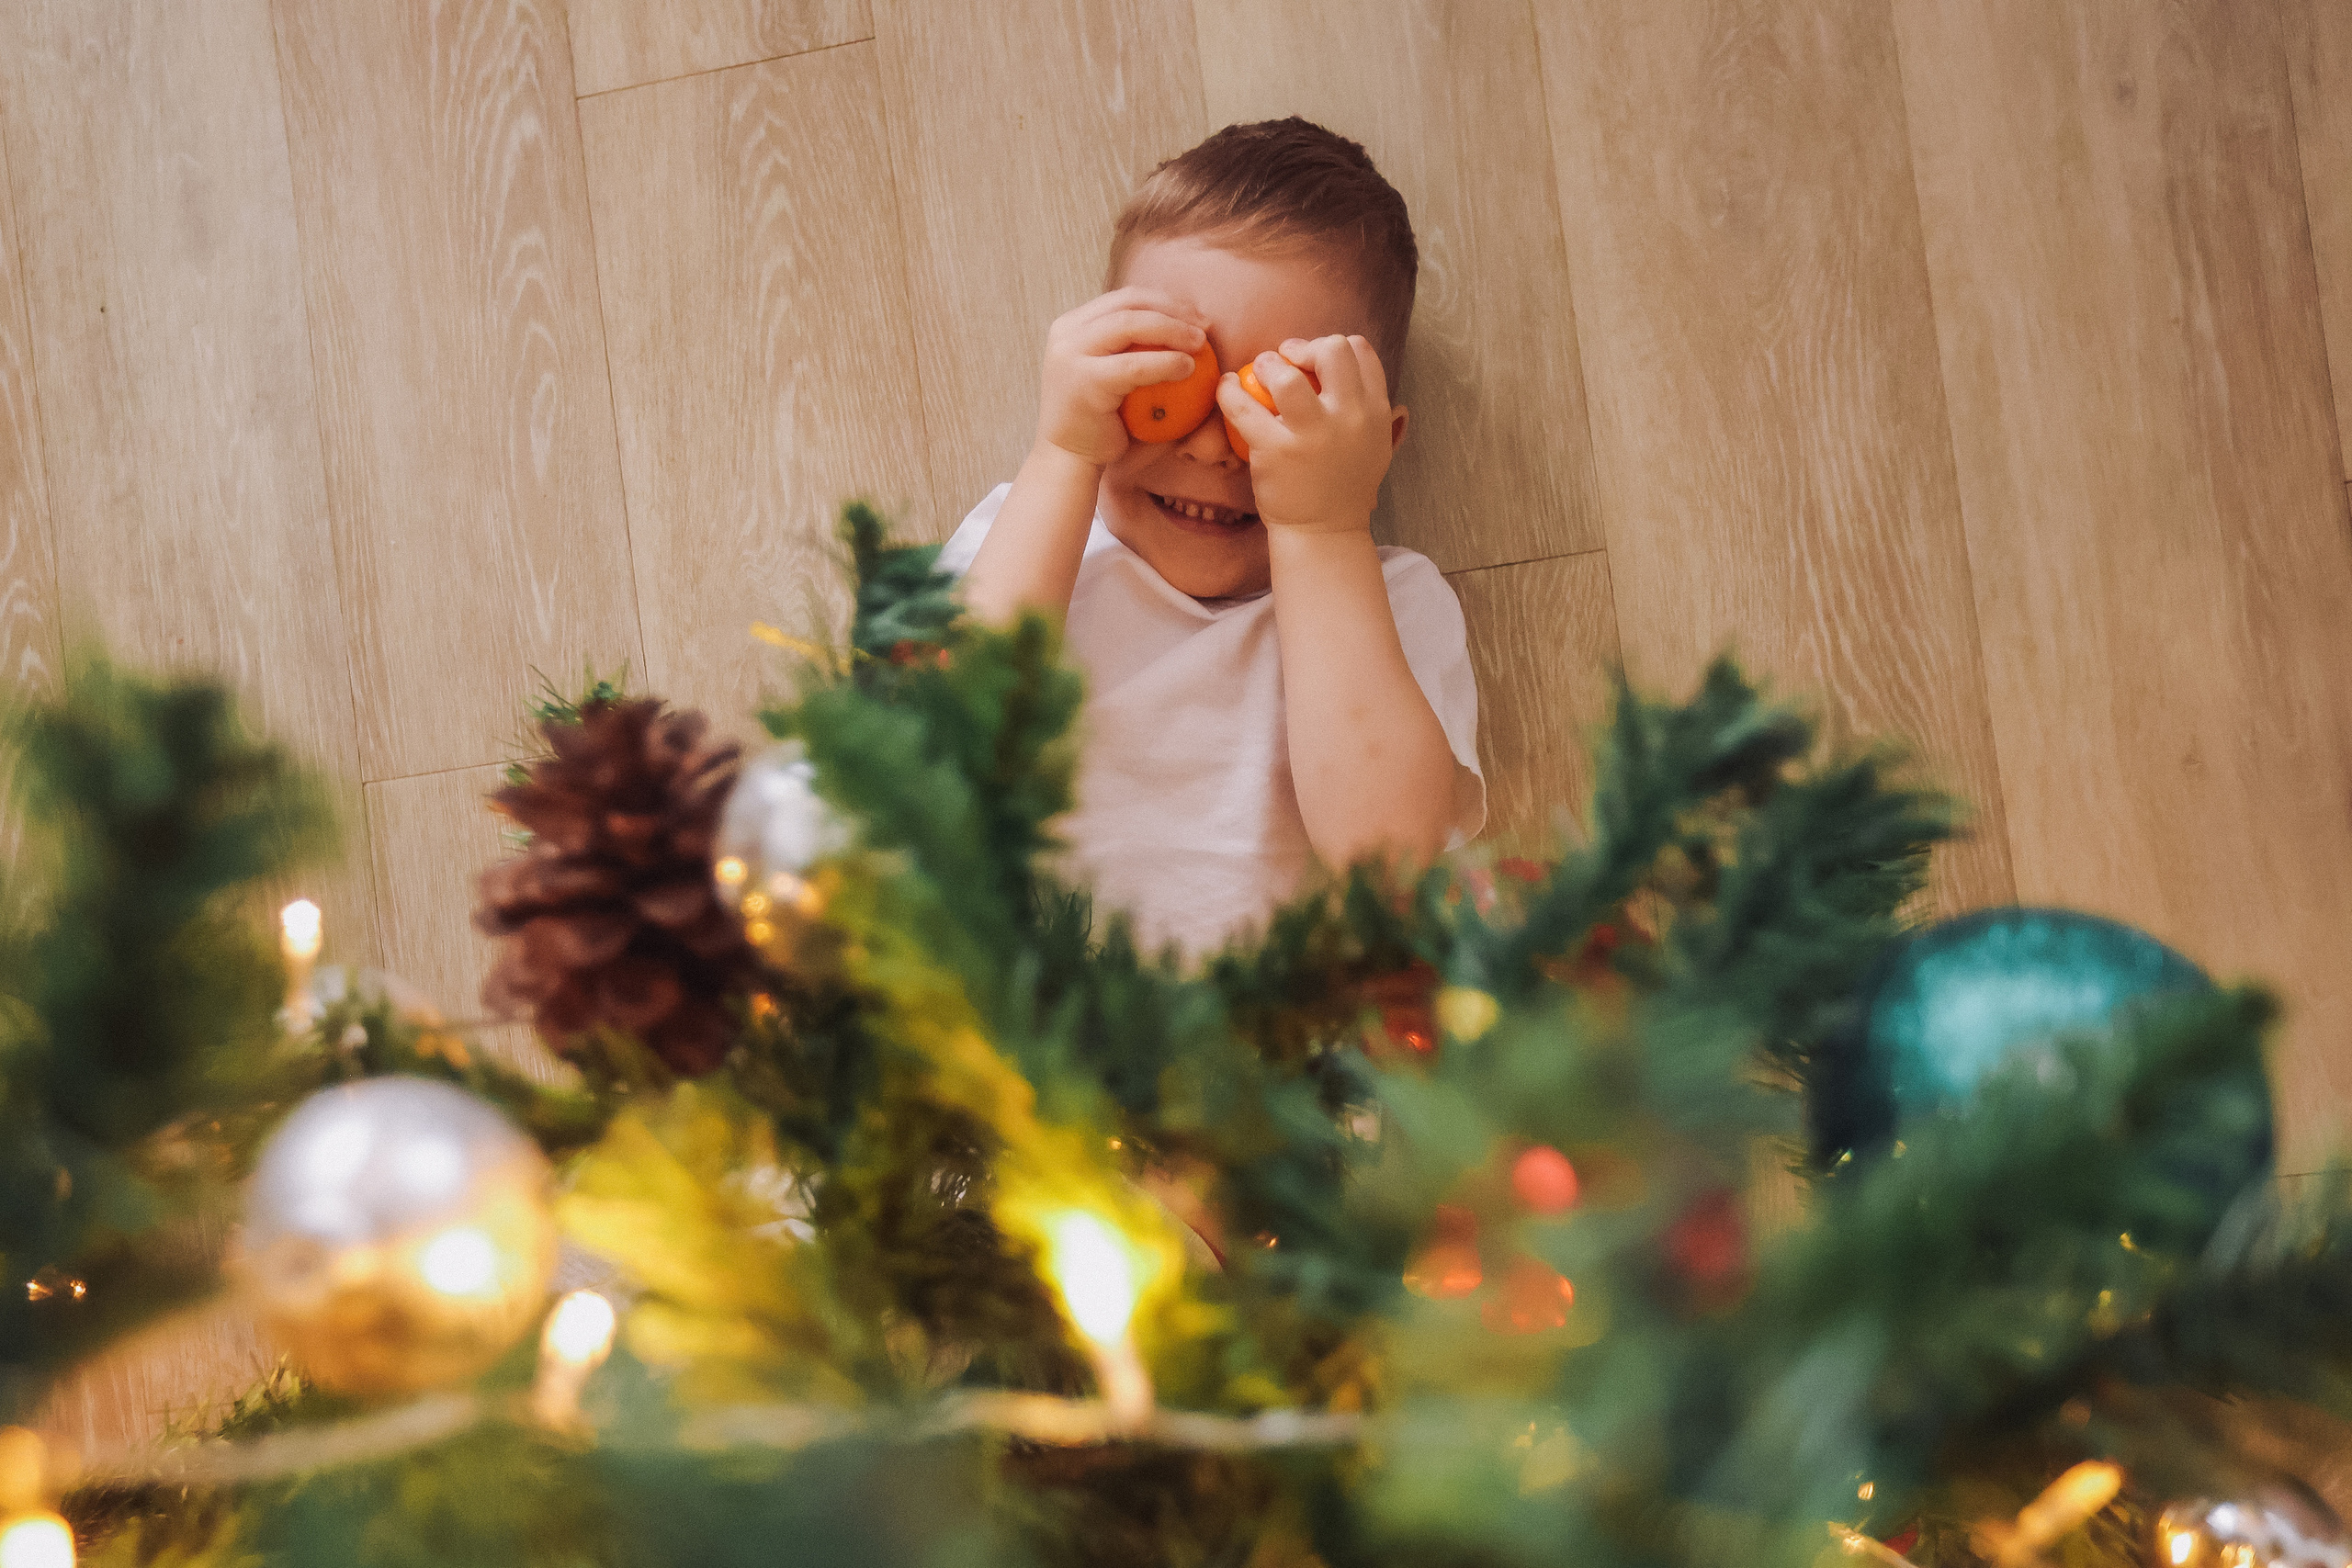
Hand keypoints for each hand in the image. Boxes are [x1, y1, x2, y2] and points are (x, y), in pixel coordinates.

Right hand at [1034, 288, 1207, 468]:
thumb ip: (1130, 347)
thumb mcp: (1109, 372)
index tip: (1196, 316)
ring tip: (1201, 345)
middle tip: (1205, 326)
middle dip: (1174, 309)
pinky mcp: (1085, 381)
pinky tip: (1188, 368)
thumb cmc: (1099, 419)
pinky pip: (1135, 365)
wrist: (1068, 459)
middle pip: (1129, 303)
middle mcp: (1066, 333)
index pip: (1125, 298)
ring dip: (1173, 330)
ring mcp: (1071, 355)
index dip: (1166, 300)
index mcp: (1072, 325)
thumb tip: (1181, 323)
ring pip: (1131, 324)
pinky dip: (1166, 362)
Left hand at [1216, 334, 1397, 534]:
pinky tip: (1226, 387)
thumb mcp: (1375, 445)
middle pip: (1332, 350)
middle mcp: (1349, 418)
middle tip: (1285, 360)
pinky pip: (1243, 406)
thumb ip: (1370, 410)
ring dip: (1268, 364)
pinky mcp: (1276, 451)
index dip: (1333, 346)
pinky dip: (1228, 390)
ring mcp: (1312, 435)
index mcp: (1376, 411)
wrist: (1325, 532)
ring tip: (1259, 372)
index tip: (1313, 361)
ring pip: (1287, 374)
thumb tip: (1360, 377)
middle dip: (1303, 347)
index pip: (1361, 351)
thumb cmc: (1344, 487)